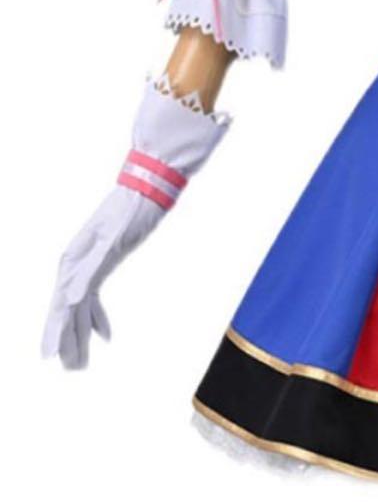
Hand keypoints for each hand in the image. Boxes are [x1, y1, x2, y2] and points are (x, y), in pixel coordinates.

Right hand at [42, 187, 164, 368]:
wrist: (146, 189)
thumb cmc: (129, 212)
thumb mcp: (111, 240)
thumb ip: (91, 267)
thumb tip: (70, 297)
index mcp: (73, 263)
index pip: (59, 306)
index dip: (54, 333)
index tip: (49, 358)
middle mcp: (75, 266)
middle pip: (67, 312)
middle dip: (68, 341)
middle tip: (73, 370)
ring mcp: (88, 265)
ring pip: (79, 309)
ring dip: (80, 335)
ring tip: (82, 363)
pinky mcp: (103, 264)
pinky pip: (93, 298)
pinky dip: (97, 318)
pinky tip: (105, 336)